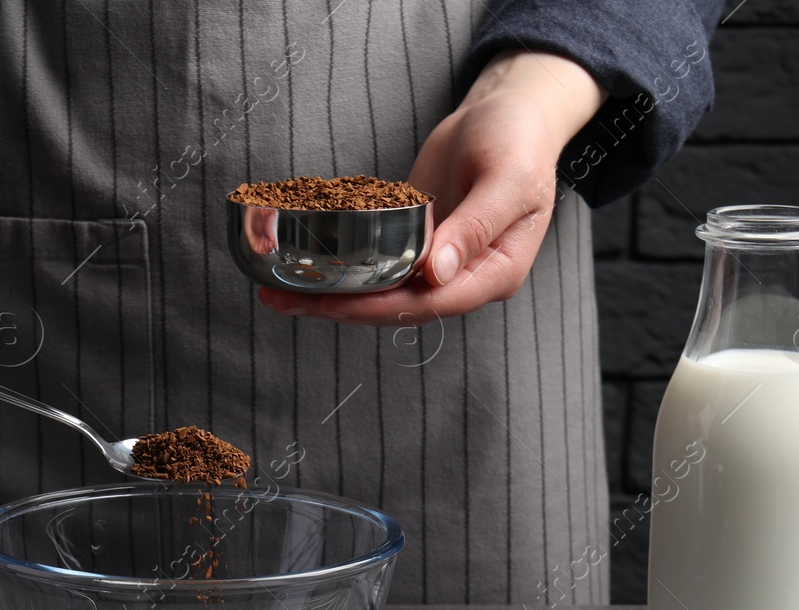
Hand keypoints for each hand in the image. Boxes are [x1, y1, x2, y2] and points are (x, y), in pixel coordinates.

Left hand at [259, 51, 606, 326]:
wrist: (509, 112)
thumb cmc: (520, 140)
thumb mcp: (508, 178)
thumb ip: (477, 226)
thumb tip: (438, 272)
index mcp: (495, 273)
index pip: (431, 304)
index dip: (380, 307)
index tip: (334, 304)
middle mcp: (464, 277)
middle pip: (397, 306)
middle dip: (341, 308)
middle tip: (283, 299)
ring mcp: (437, 263)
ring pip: (381, 290)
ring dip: (333, 294)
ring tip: (279, 292)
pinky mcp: (414, 243)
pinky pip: (375, 263)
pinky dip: (342, 267)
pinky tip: (304, 267)